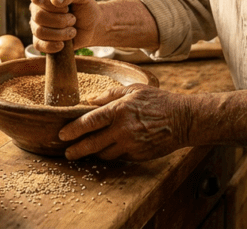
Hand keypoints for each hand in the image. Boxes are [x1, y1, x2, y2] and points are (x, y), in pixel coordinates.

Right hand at [29, 0, 102, 53]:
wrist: (92, 26)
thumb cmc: (85, 7)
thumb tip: (54, 0)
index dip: (52, 6)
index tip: (67, 8)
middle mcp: (36, 8)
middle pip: (38, 16)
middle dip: (60, 21)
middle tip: (73, 19)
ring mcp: (36, 25)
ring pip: (39, 31)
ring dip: (60, 33)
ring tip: (72, 31)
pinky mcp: (40, 40)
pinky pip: (38, 45)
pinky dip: (52, 46)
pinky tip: (63, 44)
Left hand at [58, 84, 191, 160]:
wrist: (183, 120)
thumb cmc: (158, 101)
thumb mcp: (134, 90)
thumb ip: (110, 95)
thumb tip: (89, 101)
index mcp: (119, 110)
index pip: (89, 122)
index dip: (73, 129)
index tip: (62, 135)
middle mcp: (123, 129)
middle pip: (92, 143)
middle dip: (77, 150)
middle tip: (67, 153)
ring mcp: (131, 145)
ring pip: (104, 154)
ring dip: (95, 152)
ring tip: (87, 150)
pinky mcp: (138, 155)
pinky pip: (119, 157)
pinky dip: (113, 154)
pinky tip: (110, 149)